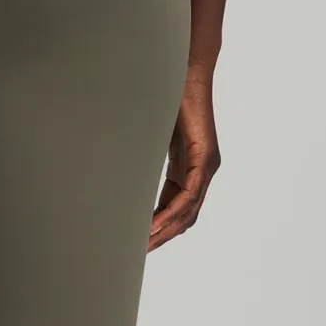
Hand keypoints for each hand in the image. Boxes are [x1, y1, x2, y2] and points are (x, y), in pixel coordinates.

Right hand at [149, 63, 220, 252]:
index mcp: (189, 168)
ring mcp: (206, 165)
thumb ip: (143, 158)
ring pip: (188, 211)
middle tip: (139, 253)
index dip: (159, 228)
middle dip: (161, 237)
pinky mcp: (205, 158)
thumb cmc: (166, 99)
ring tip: (144, 246)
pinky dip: (172, 213)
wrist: (183, 73)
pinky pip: (190, 195)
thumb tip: (119, 170)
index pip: (176, 208)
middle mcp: (202, 170)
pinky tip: (154, 225)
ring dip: (165, 231)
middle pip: (184, 217)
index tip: (140, 243)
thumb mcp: (151, 138)